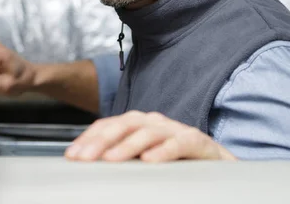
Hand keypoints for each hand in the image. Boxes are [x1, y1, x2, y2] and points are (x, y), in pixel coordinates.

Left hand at [65, 110, 236, 161]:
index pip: (109, 125)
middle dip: (100, 140)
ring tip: (110, 159)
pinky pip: (179, 143)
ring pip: (148, 132)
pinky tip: (150, 160)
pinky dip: (163, 151)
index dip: (89, 138)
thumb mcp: (143, 159)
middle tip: (83, 158)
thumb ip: (121, 158)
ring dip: (127, 145)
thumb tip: (91, 166)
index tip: (72, 155)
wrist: (217, 164)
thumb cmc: (176, 162)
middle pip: (124, 124)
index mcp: (139, 125)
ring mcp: (175, 130)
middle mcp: (155, 123)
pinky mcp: (197, 141)